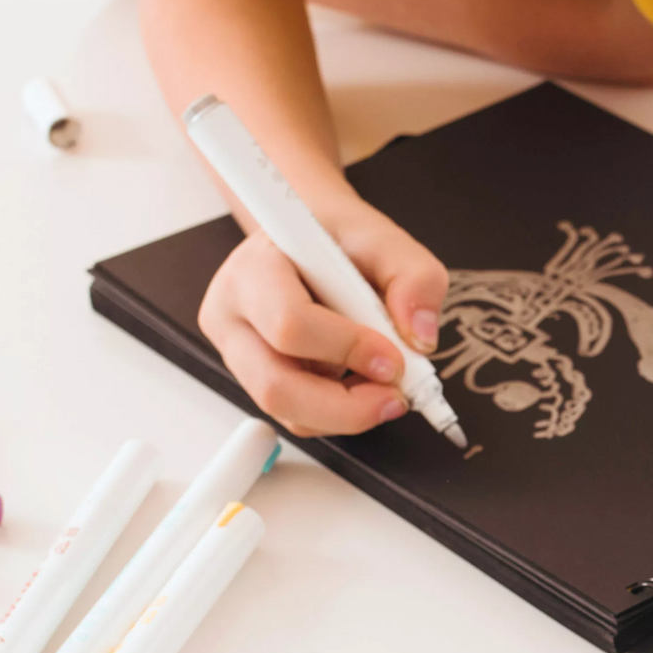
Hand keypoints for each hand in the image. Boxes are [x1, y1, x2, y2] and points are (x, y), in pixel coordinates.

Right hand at [197, 198, 450, 438]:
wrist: (305, 240)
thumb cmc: (336, 236)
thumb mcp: (384, 240)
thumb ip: (414, 279)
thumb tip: (420, 339)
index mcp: (254, 269)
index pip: (290, 323)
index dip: (347, 350)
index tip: (395, 359)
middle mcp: (232, 314)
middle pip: (275, 386)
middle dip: (346, 406)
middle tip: (395, 398)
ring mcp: (236, 352)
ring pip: (286, 410)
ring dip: (346, 412)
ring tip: (384, 389)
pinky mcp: (253, 378)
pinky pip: (295, 415)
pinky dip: (336, 413)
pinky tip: (360, 385)